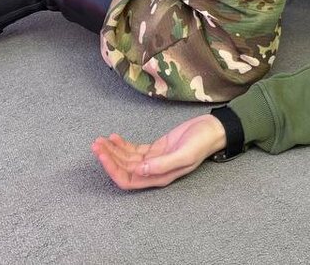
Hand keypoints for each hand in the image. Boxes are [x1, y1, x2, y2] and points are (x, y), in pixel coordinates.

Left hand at [92, 114, 226, 190]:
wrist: (213, 130)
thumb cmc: (202, 142)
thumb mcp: (185, 153)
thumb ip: (163, 164)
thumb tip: (140, 170)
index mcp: (160, 177)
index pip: (128, 179)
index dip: (113, 170)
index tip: (103, 155)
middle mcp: (154, 171)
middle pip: (124, 169)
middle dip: (109, 158)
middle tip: (96, 144)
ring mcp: (154, 160)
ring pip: (126, 159)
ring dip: (112, 150)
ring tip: (100, 139)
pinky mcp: (156, 149)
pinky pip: (134, 150)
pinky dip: (122, 144)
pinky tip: (114, 136)